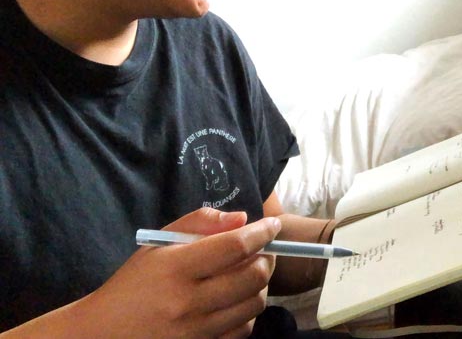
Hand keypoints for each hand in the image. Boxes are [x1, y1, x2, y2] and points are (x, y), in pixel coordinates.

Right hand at [83, 208, 280, 338]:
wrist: (103, 334)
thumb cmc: (134, 283)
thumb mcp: (158, 244)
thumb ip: (200, 223)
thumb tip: (242, 219)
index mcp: (176, 269)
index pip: (235, 246)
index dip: (262, 233)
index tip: (273, 224)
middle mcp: (188, 303)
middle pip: (253, 277)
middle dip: (267, 258)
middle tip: (263, 250)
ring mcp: (196, 332)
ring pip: (254, 305)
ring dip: (261, 286)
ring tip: (250, 274)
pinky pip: (242, 331)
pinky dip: (247, 313)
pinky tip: (235, 302)